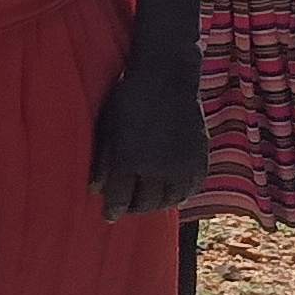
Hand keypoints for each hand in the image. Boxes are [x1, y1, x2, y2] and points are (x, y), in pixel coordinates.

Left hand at [91, 56, 207, 218]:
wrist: (166, 77)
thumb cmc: (128, 99)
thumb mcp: (107, 128)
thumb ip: (102, 161)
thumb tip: (94, 190)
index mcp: (129, 161)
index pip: (120, 199)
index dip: (113, 211)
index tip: (109, 216)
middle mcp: (158, 168)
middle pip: (146, 204)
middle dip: (134, 209)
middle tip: (128, 209)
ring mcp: (183, 164)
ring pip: (170, 201)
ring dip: (157, 205)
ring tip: (148, 202)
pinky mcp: (201, 157)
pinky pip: (192, 188)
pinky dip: (181, 195)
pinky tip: (172, 194)